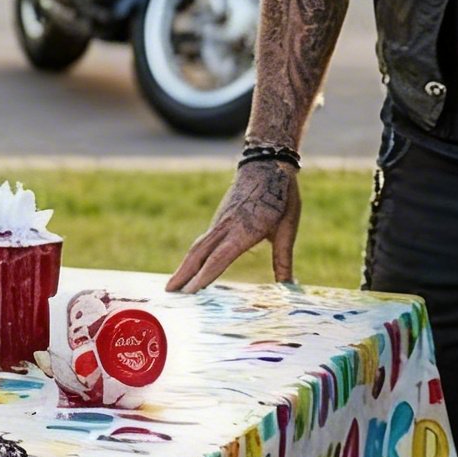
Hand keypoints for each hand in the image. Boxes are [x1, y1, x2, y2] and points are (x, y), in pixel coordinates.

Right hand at [166, 159, 300, 291]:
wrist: (266, 164)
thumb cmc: (280, 196)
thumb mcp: (287, 228)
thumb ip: (283, 259)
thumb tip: (289, 286)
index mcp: (244, 231)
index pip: (219, 258)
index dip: (204, 276)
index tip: (190, 291)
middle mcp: (226, 227)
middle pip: (198, 253)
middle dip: (183, 274)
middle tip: (168, 292)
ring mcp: (219, 222)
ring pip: (197, 247)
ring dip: (183, 266)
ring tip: (172, 284)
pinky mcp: (219, 219)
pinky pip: (202, 241)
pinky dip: (192, 256)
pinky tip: (190, 266)